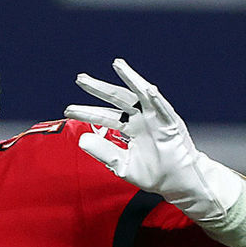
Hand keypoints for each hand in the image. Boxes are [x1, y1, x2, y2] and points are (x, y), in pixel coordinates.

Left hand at [65, 58, 241, 222]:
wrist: (177, 182)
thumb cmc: (154, 174)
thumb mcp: (121, 165)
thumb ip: (103, 152)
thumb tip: (82, 139)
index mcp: (129, 128)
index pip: (104, 117)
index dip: (87, 113)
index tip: (68, 110)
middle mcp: (141, 119)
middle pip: (117, 99)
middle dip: (99, 88)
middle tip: (80, 79)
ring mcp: (156, 118)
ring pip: (140, 94)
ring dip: (130, 78)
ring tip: (118, 64)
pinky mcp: (171, 123)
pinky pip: (163, 109)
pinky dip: (156, 99)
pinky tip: (148, 89)